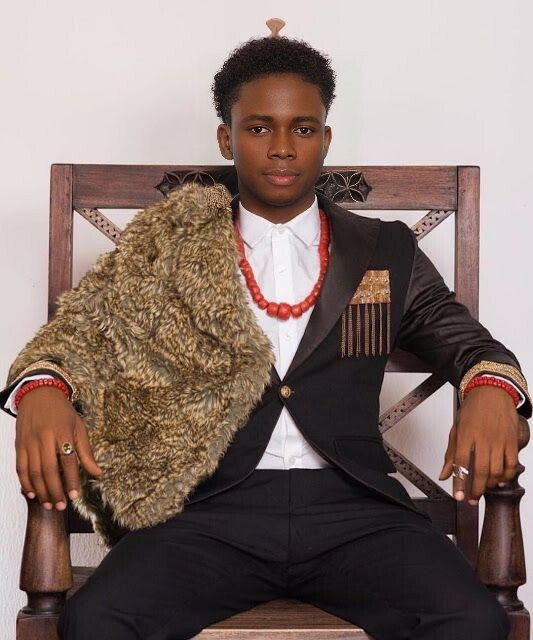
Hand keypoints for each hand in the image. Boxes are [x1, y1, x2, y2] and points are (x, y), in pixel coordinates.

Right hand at [15, 386, 102, 510]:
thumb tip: (97, 473)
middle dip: (55, 491)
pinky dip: (25, 483)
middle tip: (62, 506)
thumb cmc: (62, 412)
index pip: (68, 460)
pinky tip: (33, 494)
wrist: (39, 394)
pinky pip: (20, 467)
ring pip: (34, 472)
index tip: (75, 495)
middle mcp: (45, 437)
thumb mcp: (79, 427)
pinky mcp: (19, 445)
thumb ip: (86, 451)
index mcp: (63, 432)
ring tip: (49, 504)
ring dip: (41, 491)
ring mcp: (30, 441)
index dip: (72, 480)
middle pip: (49, 469)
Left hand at [438, 385, 518, 504]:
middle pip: (480, 471)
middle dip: (475, 490)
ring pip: (497, 471)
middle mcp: (483, 439)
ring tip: (483, 488)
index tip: (458, 496)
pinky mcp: (512, 441)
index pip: (461, 463)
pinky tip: (500, 480)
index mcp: (466, 435)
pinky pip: (512, 464)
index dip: (459, 482)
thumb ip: (450, 454)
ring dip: (490, 484)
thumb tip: (444, 475)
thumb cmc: (473, 409)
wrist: (492, 392)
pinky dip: (507, 476)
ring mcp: (499, 440)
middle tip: (471, 499)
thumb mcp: (456, 428)